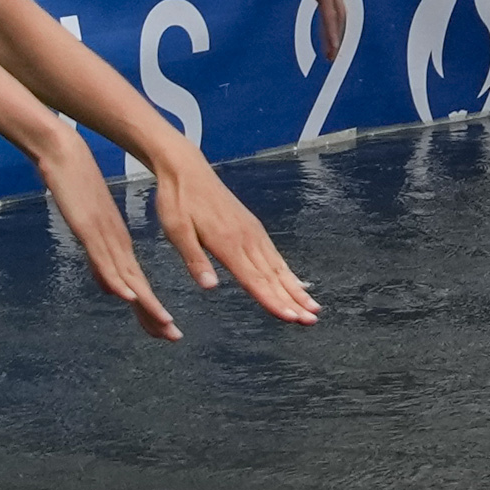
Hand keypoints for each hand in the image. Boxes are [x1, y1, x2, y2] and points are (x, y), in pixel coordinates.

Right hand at [24, 126, 181, 339]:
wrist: (64, 153)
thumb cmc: (75, 185)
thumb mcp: (87, 226)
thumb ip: (98, 257)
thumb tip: (109, 287)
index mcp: (117, 243)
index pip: (138, 283)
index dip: (151, 309)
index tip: (166, 330)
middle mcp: (116, 242)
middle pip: (138, 286)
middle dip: (154, 314)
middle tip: (174, 337)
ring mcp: (104, 236)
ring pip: (128, 276)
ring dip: (146, 302)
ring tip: (164, 323)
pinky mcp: (90, 228)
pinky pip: (105, 258)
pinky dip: (118, 279)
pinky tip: (130, 294)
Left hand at [149, 156, 319, 326]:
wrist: (186, 168)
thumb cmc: (178, 200)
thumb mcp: (176, 231)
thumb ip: (195, 260)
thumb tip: (210, 287)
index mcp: (227, 243)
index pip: (254, 280)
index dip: (272, 301)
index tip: (290, 317)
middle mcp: (245, 239)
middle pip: (272, 277)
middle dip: (292, 301)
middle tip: (311, 321)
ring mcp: (252, 232)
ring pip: (278, 267)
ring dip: (296, 289)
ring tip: (312, 308)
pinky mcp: (252, 227)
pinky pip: (274, 254)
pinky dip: (287, 272)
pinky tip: (295, 282)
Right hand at [280, 0, 363, 82]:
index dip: (335, 16)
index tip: (333, 29)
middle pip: (340, 10)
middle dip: (339, 31)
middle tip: (337, 49)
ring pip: (337, 16)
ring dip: (335, 37)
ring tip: (333, 54)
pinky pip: (329, 16)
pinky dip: (331, 33)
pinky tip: (332, 46)